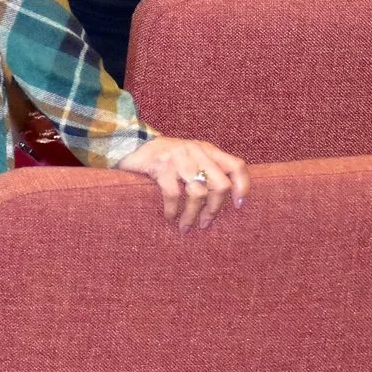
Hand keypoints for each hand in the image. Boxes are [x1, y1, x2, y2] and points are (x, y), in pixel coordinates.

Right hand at [115, 136, 248, 230]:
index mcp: (207, 150)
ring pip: (198, 193)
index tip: (238, 206)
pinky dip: (173, 210)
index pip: (237, 166)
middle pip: (220, 184)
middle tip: (205, 222)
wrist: (129, 145)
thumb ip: (207, 170)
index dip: (242, 187)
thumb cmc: (164, 159)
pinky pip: (174, 194)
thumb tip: (227, 200)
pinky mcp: (161, 165)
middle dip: (214, 209)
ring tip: (186, 226)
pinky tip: (170, 217)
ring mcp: (178, 157)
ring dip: (192, 215)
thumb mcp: (189, 159)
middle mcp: (196, 150)